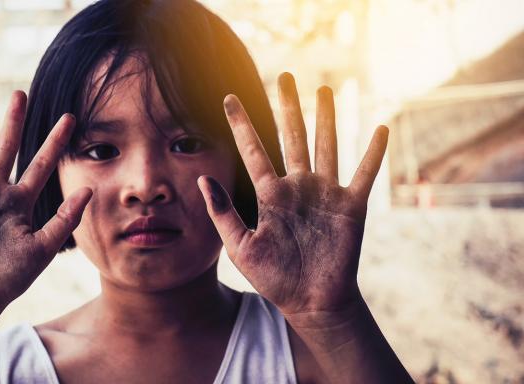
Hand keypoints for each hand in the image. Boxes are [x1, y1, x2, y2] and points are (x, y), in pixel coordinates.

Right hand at [0, 92, 91, 317]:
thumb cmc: (8, 278)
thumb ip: (64, 218)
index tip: (70, 117)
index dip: (55, 142)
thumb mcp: (42, 247)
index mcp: (19, 203)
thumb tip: (88, 188)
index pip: (41, 164)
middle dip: (13, 123)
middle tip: (20, 93)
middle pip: (6, 150)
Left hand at [198, 73, 387, 315]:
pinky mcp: (351, 207)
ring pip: (326, 145)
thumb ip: (222, 213)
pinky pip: (364, 174)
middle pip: (292, 137)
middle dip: (288, 107)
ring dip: (327, 118)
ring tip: (325, 89)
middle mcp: (298, 187)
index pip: (253, 150)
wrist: (310, 302)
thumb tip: (202, 179)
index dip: (241, 124)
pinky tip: (378, 128)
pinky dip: (372, 153)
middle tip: (285, 76)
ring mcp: (325, 194)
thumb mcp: (240, 247)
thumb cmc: (274, 278)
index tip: (228, 99)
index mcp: (270, 195)